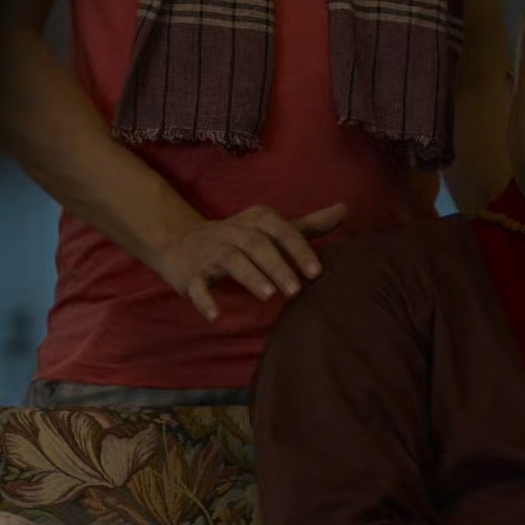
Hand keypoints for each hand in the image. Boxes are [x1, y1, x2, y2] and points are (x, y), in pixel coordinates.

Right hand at [148, 204, 347, 320]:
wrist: (179, 241)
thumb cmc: (239, 238)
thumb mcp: (272, 229)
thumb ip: (309, 224)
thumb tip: (345, 209)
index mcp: (256, 220)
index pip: (281, 230)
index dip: (299, 249)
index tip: (317, 272)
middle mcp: (233, 232)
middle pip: (257, 245)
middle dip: (278, 266)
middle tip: (297, 291)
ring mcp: (210, 252)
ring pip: (231, 260)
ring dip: (250, 276)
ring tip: (268, 295)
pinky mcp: (190, 273)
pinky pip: (196, 285)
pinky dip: (204, 299)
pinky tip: (215, 315)